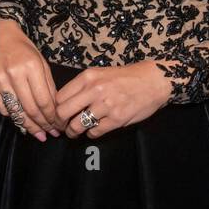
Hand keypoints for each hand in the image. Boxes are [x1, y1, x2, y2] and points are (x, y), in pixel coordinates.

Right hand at [0, 16, 59, 140]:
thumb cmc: (23, 48)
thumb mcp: (41, 61)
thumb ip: (48, 85)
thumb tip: (54, 109)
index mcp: (31, 67)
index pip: (44, 101)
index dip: (52, 118)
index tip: (58, 126)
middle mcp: (13, 74)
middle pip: (30, 109)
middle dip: (43, 125)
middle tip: (50, 133)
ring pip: (16, 112)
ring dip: (29, 126)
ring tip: (38, 134)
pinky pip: (3, 108)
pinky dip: (14, 118)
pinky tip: (22, 122)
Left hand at [55, 60, 173, 138]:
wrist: (154, 80)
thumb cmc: (126, 78)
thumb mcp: (100, 74)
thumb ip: (83, 86)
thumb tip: (64, 102)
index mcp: (88, 77)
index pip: (60, 97)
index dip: (55, 108)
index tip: (57, 114)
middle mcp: (95, 90)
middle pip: (63, 112)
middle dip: (59, 123)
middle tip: (62, 126)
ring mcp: (106, 105)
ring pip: (76, 125)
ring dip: (73, 132)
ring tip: (74, 132)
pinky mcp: (117, 118)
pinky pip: (94, 132)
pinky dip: (91, 134)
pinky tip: (93, 130)